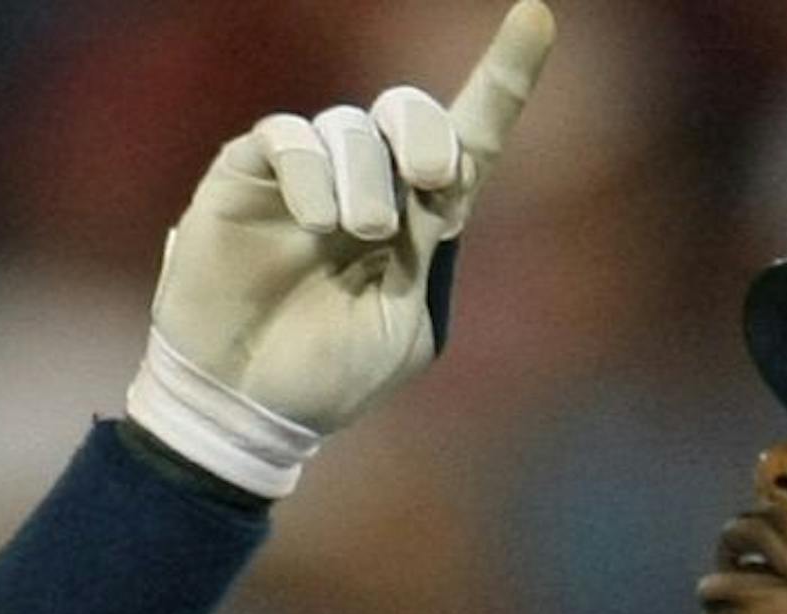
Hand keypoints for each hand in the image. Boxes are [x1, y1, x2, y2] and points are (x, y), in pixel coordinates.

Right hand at [125, 0, 556, 496]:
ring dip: (366, 176)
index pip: (470, 139)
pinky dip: (311, 171)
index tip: (536, 19)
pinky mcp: (250, 173)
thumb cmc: (331, 375)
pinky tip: (314, 218)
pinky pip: (291, 137)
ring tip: (354, 233)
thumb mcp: (406, 330)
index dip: (504, 79)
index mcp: (420, 223)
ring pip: (353, 126)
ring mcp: (309, 176)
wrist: (250, 403)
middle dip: (428, 133)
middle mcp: (368, 184)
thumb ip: (429, 256)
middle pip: (411, 112)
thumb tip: (440, 183)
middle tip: (431, 181)